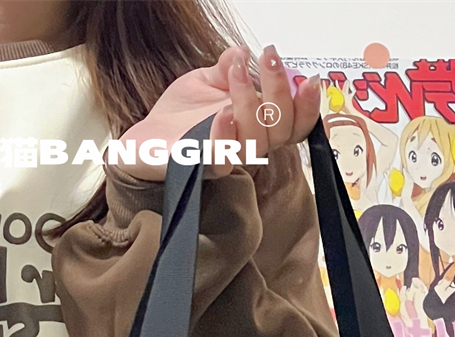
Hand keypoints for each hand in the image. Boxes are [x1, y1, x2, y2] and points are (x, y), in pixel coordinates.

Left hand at [116, 46, 320, 181]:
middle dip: (279, 91)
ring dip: (251, 103)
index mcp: (257, 126)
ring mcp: (227, 157)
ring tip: (235, 73)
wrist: (146, 138)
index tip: (308, 80)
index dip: (307, 106)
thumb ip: (228, 67)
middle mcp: (248, 144)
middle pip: (281, 130)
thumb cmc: (179, 116)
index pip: (294, 123)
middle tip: (268, 58)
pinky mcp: (203, 167)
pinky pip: (223, 159)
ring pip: (257, 142)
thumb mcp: (208, 80)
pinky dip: (225, 135)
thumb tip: (242, 51)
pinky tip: (221, 114)